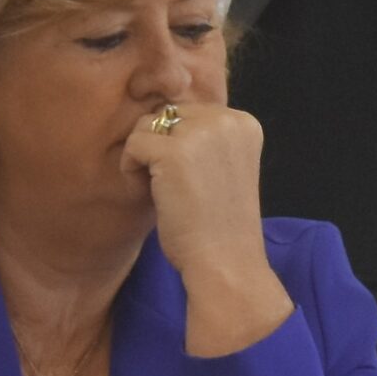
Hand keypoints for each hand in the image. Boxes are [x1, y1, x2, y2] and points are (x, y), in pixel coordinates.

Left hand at [121, 105, 293, 354]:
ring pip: (148, 124)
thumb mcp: (223, 167)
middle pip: (169, 114)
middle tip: (175, 185)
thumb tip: (160, 117)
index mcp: (245, 123)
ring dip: (145, 155)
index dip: (181, 144)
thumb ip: (204, 139)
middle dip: (162, 146)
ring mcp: (202, 133)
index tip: (192, 179)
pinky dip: (131, 168)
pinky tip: (149, 192)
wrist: (226, 262)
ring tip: (162, 188)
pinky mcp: (174, 152)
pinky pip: (134, 143)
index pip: (192, 113)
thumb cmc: (221, 224)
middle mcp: (228, 120)